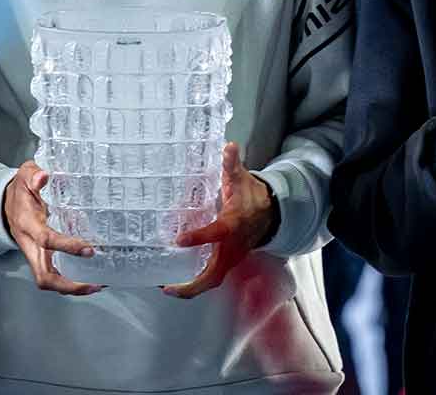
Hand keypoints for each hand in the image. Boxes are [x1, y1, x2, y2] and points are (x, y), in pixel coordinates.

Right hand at [3, 161, 101, 294]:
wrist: (6, 203)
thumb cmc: (20, 191)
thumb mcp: (24, 176)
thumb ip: (33, 175)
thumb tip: (43, 176)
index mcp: (27, 224)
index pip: (46, 240)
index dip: (67, 246)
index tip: (88, 248)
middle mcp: (29, 245)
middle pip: (44, 275)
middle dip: (68, 284)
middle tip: (94, 282)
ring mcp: (35, 254)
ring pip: (49, 280)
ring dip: (72, 287)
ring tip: (97, 285)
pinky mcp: (41, 257)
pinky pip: (54, 274)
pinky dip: (71, 281)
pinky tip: (90, 278)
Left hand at [164, 142, 275, 298]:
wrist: (270, 214)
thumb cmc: (251, 198)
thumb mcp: (242, 180)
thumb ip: (232, 165)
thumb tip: (229, 147)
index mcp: (234, 225)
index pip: (217, 233)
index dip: (199, 237)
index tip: (179, 240)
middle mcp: (232, 247)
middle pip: (214, 274)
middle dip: (191, 284)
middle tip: (167, 286)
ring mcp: (231, 259)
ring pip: (211, 281)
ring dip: (189, 288)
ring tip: (165, 286)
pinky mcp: (226, 263)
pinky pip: (210, 278)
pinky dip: (194, 284)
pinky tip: (175, 281)